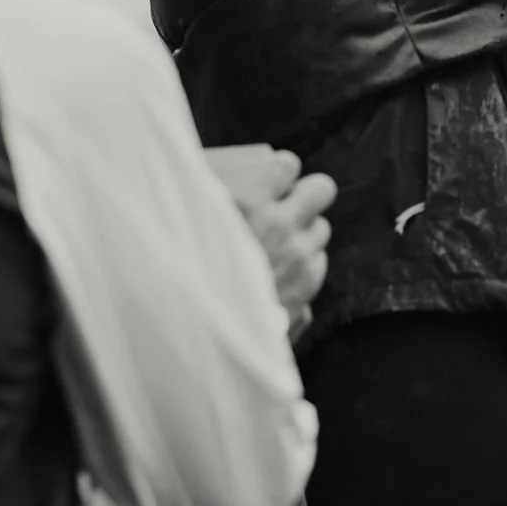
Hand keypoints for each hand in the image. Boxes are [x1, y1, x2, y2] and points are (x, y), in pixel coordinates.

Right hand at [205, 145, 335, 339]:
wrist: (199, 340)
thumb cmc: (185, 280)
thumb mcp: (187, 229)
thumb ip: (203, 204)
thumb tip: (212, 182)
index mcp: (252, 207)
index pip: (287, 165)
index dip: (282, 169)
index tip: (274, 176)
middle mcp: (283, 231)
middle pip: (321, 190)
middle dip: (307, 194)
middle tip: (290, 204)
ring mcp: (300, 264)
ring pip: (321, 231)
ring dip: (303, 234)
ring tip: (279, 245)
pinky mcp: (306, 294)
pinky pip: (316, 268)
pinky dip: (303, 268)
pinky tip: (279, 276)